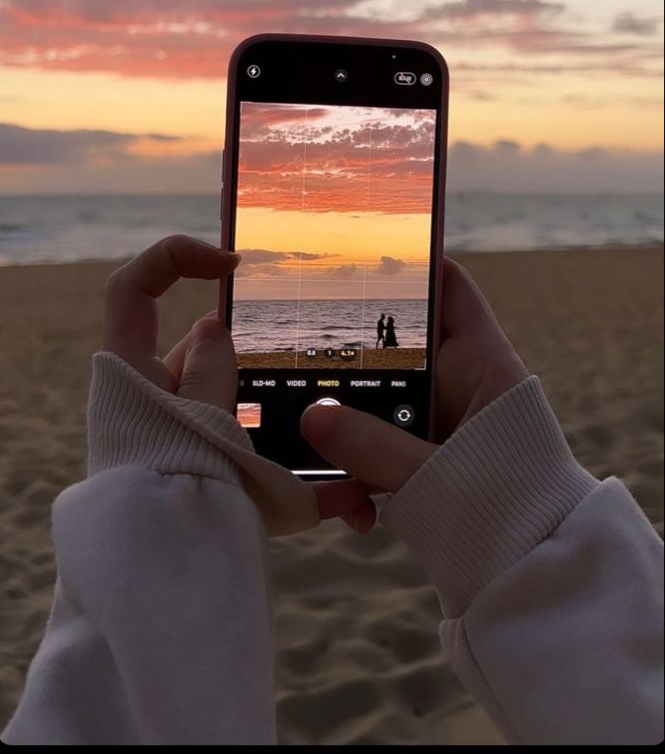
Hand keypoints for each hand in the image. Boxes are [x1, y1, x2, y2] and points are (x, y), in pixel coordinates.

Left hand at [102, 234, 369, 523]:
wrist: (164, 578)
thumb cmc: (170, 493)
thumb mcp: (197, 420)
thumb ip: (207, 370)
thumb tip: (210, 328)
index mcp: (134, 373)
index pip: (134, 289)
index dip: (174, 258)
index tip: (231, 265)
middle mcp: (155, 399)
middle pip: (206, 353)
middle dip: (262, 359)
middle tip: (309, 352)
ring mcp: (184, 436)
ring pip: (242, 408)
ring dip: (292, 421)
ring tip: (343, 420)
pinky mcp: (214, 475)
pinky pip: (263, 465)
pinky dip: (307, 484)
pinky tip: (354, 497)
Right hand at [302, 257, 528, 531]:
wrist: (535, 579)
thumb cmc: (509, 512)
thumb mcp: (436, 476)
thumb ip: (372, 447)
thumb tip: (312, 416)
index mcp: (482, 362)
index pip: (451, 287)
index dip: (413, 261)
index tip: (357, 252)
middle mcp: (462, 382)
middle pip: (397, 344)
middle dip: (349, 358)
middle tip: (296, 352)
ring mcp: (443, 421)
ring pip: (381, 402)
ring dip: (348, 430)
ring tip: (315, 453)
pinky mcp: (428, 459)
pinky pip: (383, 450)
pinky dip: (362, 475)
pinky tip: (352, 510)